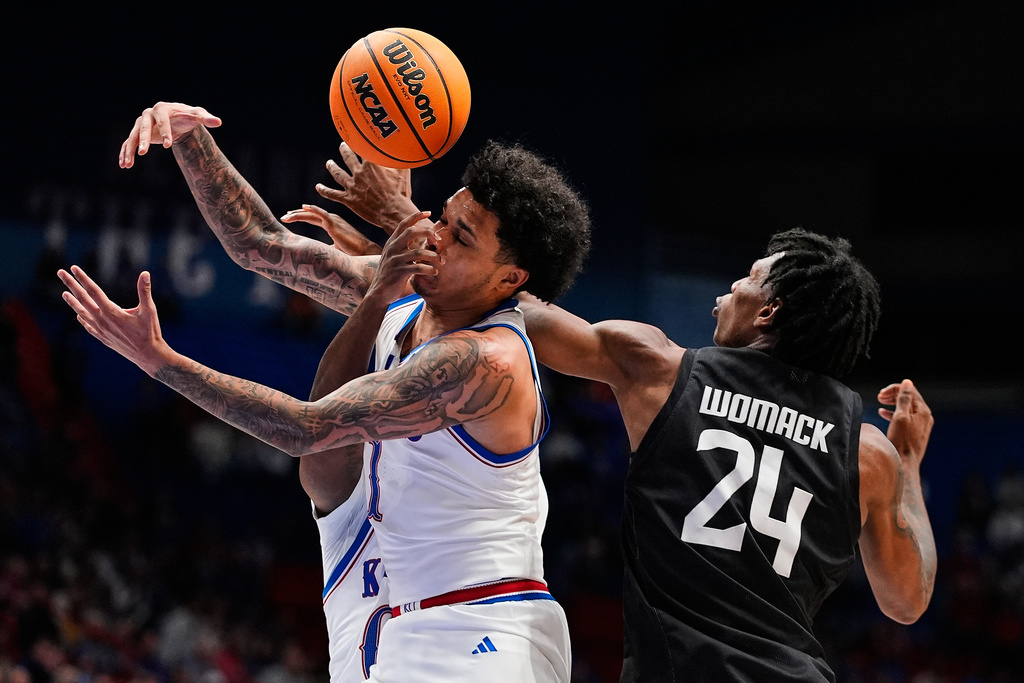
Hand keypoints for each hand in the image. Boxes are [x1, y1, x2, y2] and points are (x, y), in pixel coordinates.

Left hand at [57, 265, 171, 377]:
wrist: (147, 355)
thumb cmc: (150, 332)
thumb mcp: (149, 310)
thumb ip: (144, 291)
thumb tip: (145, 273)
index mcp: (112, 312)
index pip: (93, 291)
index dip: (83, 278)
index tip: (73, 268)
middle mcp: (102, 320)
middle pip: (83, 299)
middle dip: (71, 284)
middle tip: (60, 272)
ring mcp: (100, 330)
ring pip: (82, 313)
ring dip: (73, 302)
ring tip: (64, 293)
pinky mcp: (103, 338)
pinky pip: (88, 326)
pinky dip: (82, 318)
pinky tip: (78, 315)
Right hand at [119, 102, 221, 168]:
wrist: (177, 118)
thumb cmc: (188, 117)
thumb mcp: (197, 116)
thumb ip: (206, 118)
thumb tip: (218, 122)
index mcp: (163, 109)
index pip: (163, 120)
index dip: (165, 132)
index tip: (168, 145)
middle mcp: (148, 115)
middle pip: (143, 127)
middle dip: (143, 139)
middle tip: (143, 152)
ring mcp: (141, 124)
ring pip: (132, 136)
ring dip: (129, 149)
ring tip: (128, 164)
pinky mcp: (137, 133)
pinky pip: (128, 142)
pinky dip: (125, 152)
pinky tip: (124, 165)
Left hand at [281, 204, 382, 255]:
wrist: (364, 253)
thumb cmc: (352, 253)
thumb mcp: (335, 248)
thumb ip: (326, 247)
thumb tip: (318, 254)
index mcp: (331, 223)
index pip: (312, 217)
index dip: (300, 217)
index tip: (288, 218)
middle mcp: (332, 219)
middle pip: (309, 214)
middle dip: (295, 215)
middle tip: (283, 217)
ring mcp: (333, 220)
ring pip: (311, 213)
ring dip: (298, 214)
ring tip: (286, 217)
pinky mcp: (334, 223)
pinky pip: (321, 213)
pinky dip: (312, 209)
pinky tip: (303, 207)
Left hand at [315, 142, 418, 232]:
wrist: (393, 211)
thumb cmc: (401, 192)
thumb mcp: (403, 172)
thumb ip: (401, 160)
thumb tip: (407, 149)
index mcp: (371, 164)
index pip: (362, 148)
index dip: (359, 141)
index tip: (357, 136)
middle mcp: (358, 172)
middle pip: (348, 157)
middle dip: (344, 150)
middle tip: (343, 146)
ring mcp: (352, 186)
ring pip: (338, 173)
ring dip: (332, 167)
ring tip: (329, 163)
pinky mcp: (348, 199)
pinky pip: (333, 194)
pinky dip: (324, 190)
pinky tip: (318, 187)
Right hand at [364, 211, 437, 302]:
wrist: (379, 293)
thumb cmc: (391, 275)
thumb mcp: (395, 257)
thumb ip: (405, 248)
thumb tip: (424, 241)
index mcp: (392, 243)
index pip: (403, 224)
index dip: (416, 216)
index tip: (428, 212)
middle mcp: (392, 248)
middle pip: (411, 232)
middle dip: (428, 233)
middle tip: (439, 241)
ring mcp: (395, 260)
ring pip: (418, 252)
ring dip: (433, 256)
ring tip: (441, 261)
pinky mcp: (399, 272)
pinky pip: (418, 268)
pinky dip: (429, 269)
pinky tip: (434, 272)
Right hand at [877, 379, 932, 466]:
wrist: (905, 464)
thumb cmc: (901, 442)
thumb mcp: (900, 417)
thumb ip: (904, 399)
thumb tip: (907, 383)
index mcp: (923, 411)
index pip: (909, 391)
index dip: (894, 389)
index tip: (880, 394)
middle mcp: (925, 417)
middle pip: (909, 398)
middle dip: (893, 395)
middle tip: (880, 397)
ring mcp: (921, 425)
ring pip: (907, 407)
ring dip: (893, 403)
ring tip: (881, 403)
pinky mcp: (915, 433)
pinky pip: (906, 417)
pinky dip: (894, 413)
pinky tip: (884, 414)